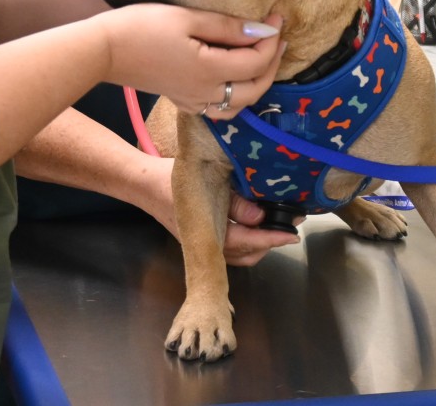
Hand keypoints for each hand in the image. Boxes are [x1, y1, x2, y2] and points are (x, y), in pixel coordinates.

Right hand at [96, 5, 282, 118]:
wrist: (104, 50)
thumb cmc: (142, 27)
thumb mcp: (188, 18)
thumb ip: (228, 27)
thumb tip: (262, 31)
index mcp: (210, 71)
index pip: (256, 61)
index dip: (272, 39)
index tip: (278, 17)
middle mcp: (206, 93)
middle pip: (255, 88)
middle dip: (272, 63)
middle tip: (278, 38)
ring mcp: (194, 101)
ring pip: (240, 104)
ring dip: (258, 83)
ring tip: (264, 59)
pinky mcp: (182, 101)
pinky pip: (221, 109)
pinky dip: (238, 96)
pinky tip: (236, 78)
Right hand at [142, 159, 301, 265]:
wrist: (144, 184)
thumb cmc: (168, 180)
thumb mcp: (200, 180)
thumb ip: (232, 200)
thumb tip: (261, 216)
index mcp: (204, 233)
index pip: (244, 242)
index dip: (269, 239)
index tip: (290, 234)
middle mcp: (205, 244)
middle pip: (245, 256)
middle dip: (268, 244)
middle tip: (289, 228)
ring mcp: (204, 243)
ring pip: (240, 254)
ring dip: (260, 243)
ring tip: (278, 226)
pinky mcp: (206, 237)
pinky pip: (233, 246)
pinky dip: (250, 239)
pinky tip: (260, 223)